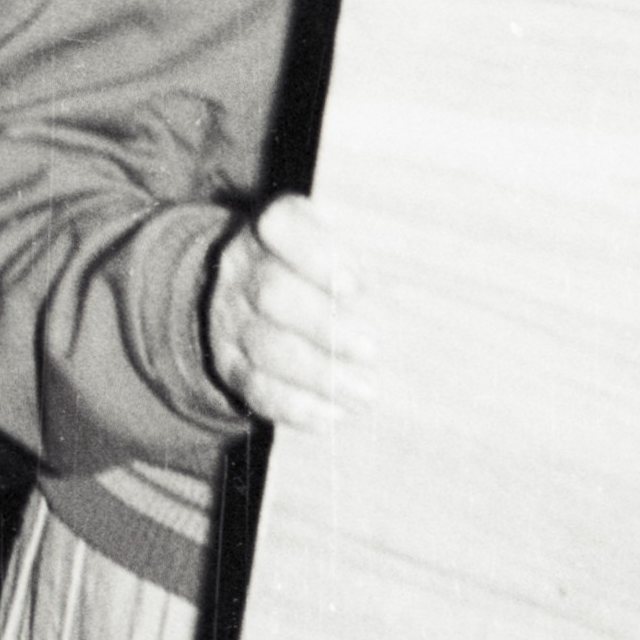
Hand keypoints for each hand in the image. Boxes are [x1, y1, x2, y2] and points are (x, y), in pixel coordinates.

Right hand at [206, 195, 375, 431]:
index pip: (280, 224)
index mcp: (270, 228)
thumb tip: (408, 286)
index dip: (315, 253)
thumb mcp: (336, 243)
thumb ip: (365, 254)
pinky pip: (255, 388)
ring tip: (366, 393)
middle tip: (373, 350)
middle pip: (272, 293)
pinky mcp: (230, 362)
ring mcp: (230, 317)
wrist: (251, 291)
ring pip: (266, 347)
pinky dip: (296, 406)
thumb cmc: (316, 267)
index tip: (354, 283)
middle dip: (324, 325)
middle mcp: (242, 267)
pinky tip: (333, 415)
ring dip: (319, 374)